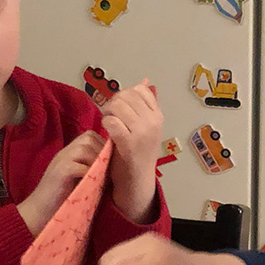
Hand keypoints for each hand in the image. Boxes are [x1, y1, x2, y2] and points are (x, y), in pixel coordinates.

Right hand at [16, 130, 105, 235]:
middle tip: (108, 169)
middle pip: (88, 138)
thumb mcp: (79, 179)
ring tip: (101, 176)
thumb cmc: (62, 199)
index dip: (103, 145)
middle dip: (102, 152)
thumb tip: (114, 165)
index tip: (110, 161)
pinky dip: (89, 173)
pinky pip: (79, 166)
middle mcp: (64, 153)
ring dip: (97, 161)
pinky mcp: (60, 173)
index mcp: (69, 153)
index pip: (90, 136)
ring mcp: (60, 161)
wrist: (39, 212)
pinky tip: (93, 183)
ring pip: (84, 148)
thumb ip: (91, 169)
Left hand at [101, 80, 162, 221]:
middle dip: (114, 102)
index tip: (121, 106)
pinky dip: (106, 123)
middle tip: (110, 114)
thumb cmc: (139, 153)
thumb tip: (145, 84)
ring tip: (108, 122)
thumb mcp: (148, 128)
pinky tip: (107, 131)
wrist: (137, 180)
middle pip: (127, 95)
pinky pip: (111, 121)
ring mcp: (142, 133)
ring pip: (117, 106)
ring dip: (108, 112)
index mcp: (158, 116)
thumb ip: (146, 108)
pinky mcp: (128, 143)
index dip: (126, 94)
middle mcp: (153, 122)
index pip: (140, 90)